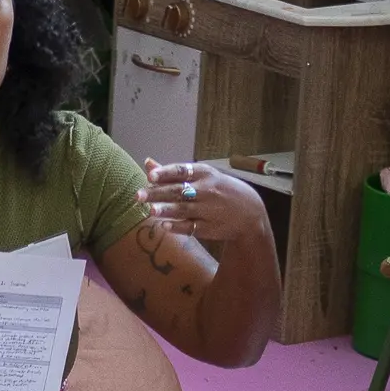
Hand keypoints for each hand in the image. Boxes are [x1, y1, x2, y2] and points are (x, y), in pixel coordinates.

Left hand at [138, 159, 267, 242]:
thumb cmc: (220, 190)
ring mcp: (208, 209)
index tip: (150, 176)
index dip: (165, 173)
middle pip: (179, 190)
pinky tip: (164, 226)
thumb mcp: (203, 176)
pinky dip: (177, 226)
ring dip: (166, 210)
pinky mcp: (208, 227)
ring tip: (150, 211)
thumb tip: (147, 163)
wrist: (250, 213)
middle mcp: (207, 190)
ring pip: (184, 209)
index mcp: (205, 173)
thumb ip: (173, 172)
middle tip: (139, 196)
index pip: (182, 171)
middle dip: (158, 193)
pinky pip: (191, 227)